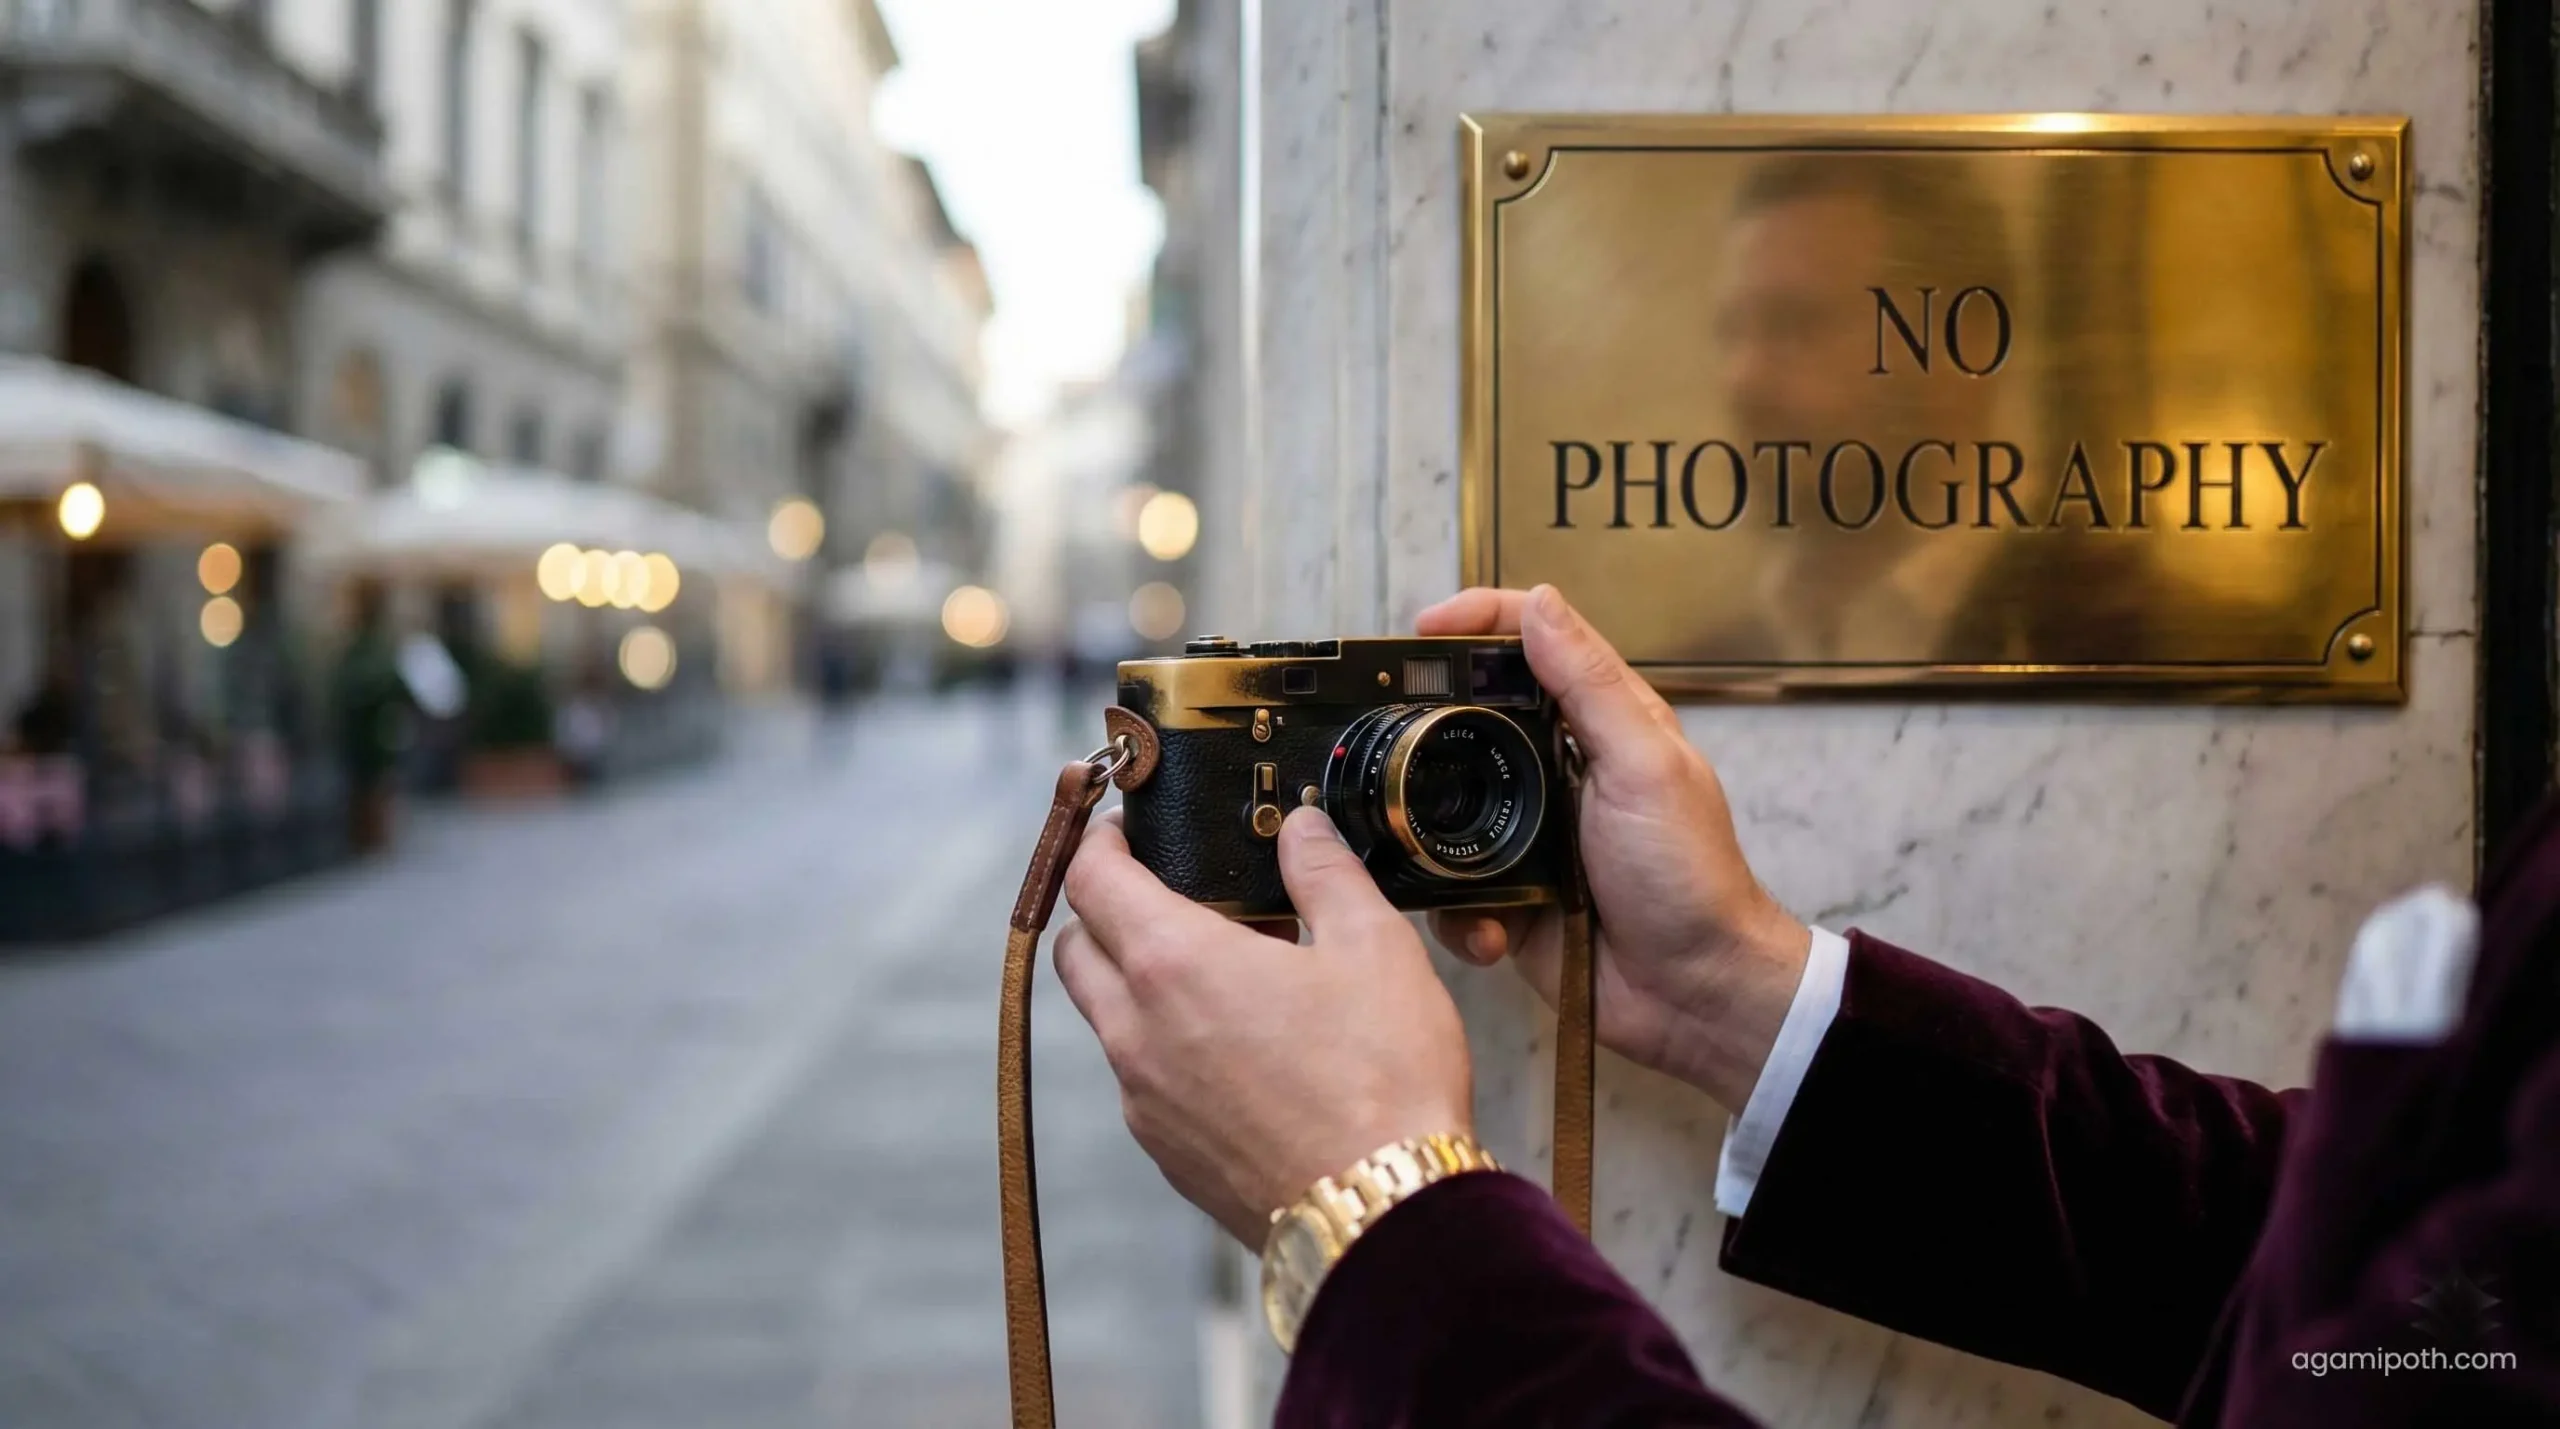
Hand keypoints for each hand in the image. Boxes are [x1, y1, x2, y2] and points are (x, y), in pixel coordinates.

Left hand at [1056, 806, 1472, 1242]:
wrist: (1383, 1214)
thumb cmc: (1384, 1076)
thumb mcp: (1374, 947)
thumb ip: (1326, 873)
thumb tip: (1302, 827)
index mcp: (1173, 964)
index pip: (1089, 879)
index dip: (1097, 842)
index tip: (1125, 828)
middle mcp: (1137, 1032)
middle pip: (1076, 948)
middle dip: (1104, 909)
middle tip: (1167, 891)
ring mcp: (1145, 1101)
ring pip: (1106, 1019)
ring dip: (1137, 982)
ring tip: (1219, 971)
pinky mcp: (1167, 1153)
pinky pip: (1141, 1080)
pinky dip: (1165, 1046)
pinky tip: (1238, 1047)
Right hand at [1419, 585, 1810, 1111]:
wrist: (1695, 994)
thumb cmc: (1690, 876)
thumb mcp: (1645, 767)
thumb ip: (1590, 686)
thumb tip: (1538, 602)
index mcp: (1596, 722)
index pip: (1529, 644)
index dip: (1474, 623)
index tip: (1422, 628)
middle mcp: (1554, 768)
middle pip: (1469, 717)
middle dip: (1425, 726)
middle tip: (1386, 732)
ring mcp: (1524, 831)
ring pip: (1443, 806)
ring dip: (1433, 834)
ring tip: (1437, 856)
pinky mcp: (1505, 894)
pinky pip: (1449, 888)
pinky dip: (1458, 912)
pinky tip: (1490, 932)